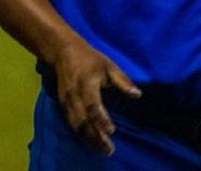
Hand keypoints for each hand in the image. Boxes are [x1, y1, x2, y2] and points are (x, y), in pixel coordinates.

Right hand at [51, 39, 140, 155]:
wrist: (62, 52)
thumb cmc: (90, 59)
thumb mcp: (109, 66)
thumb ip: (123, 81)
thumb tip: (137, 95)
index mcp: (87, 83)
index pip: (93, 105)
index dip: (101, 119)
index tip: (112, 130)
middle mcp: (74, 95)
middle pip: (83, 120)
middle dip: (95, 137)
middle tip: (108, 149)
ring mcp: (66, 101)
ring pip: (76, 124)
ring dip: (88, 139)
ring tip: (102, 149)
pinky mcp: (63, 104)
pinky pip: (71, 122)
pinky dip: (81, 134)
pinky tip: (91, 141)